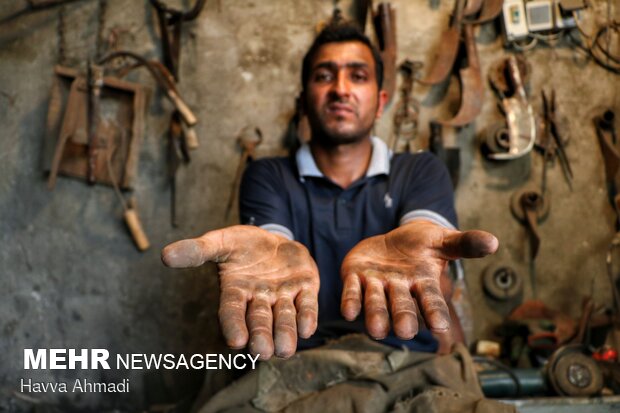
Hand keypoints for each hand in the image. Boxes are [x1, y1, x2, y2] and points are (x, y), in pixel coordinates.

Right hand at [161, 225, 319, 359]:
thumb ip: (198, 249)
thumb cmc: (243, 245)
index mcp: (236, 291)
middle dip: (261, 337)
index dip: (233, 326)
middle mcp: (259, 300)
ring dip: (285, 333)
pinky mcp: (306, 289)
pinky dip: (307, 316)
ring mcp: (283, 296)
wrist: (275, 240)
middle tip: (262, 351)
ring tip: (285, 350)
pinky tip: (307, 328)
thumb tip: (165, 255)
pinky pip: (307, 305)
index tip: (235, 341)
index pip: (232, 312)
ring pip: (284, 319)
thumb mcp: (221, 241)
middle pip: (259, 322)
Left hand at [340, 220, 497, 339]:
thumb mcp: (443, 240)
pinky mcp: (355, 277)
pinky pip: (352, 292)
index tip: (440, 326)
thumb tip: (493, 241)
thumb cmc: (423, 244)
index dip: (435, 312)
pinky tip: (348, 313)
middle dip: (403, 317)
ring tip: (377, 331)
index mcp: (423, 282)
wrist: (394, 240)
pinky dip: (350, 302)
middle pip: (402, 306)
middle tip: (405, 331)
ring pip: (375, 303)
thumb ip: (464, 243)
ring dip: (376, 316)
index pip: (431, 300)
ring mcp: (376, 285)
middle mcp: (400, 289)